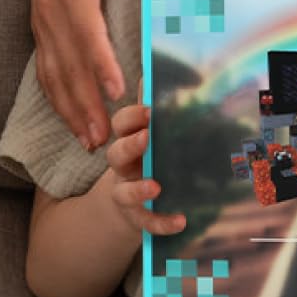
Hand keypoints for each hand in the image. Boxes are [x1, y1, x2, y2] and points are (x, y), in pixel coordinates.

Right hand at [22, 0, 157, 150]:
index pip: (87, 33)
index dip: (100, 64)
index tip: (116, 91)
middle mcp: (53, 13)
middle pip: (69, 66)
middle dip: (86, 104)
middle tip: (104, 138)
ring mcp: (43, 22)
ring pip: (54, 74)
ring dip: (70, 109)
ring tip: (88, 139)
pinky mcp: (40, 26)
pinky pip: (44, 68)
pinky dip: (55, 96)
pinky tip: (68, 115)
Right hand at [104, 103, 186, 237]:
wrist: (133, 203)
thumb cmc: (148, 158)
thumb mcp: (151, 133)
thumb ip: (156, 107)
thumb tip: (154, 73)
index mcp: (129, 140)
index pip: (120, 124)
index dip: (131, 116)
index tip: (149, 111)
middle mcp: (123, 167)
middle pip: (115, 154)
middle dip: (130, 145)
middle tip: (146, 136)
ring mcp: (126, 194)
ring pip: (123, 192)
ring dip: (139, 189)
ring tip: (156, 186)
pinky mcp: (137, 217)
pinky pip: (146, 222)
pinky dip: (162, 222)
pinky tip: (181, 221)